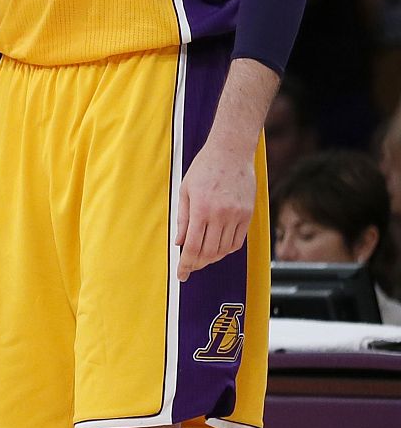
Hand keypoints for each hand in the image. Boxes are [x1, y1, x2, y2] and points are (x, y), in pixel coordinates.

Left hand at [176, 143, 254, 280]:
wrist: (231, 153)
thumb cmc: (204, 169)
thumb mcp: (185, 191)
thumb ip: (182, 218)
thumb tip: (179, 242)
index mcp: (201, 209)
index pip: (192, 246)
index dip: (186, 264)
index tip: (181, 274)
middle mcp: (220, 215)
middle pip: (209, 252)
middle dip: (197, 264)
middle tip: (190, 267)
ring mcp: (236, 216)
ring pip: (224, 249)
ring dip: (212, 258)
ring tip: (202, 259)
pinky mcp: (248, 215)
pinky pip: (237, 241)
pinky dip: (226, 250)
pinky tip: (218, 249)